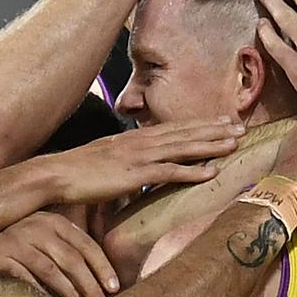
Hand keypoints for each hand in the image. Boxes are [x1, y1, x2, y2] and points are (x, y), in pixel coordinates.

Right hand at [0, 212, 117, 296]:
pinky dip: (41, 294)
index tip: (115, 288)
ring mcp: (15, 239)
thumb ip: (71, 249)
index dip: (103, 268)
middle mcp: (36, 226)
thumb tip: (108, 276)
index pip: (86, 245)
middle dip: (89, 285)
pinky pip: (25, 278)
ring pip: (51, 270)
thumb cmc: (21, 250)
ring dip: (70, 293)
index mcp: (54, 221)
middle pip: (72, 259)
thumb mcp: (48, 240)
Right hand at [48, 119, 244, 205]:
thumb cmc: (77, 171)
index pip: (174, 128)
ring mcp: (139, 157)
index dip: (200, 125)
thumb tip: (139, 168)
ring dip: (211, 146)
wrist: (55, 174)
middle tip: (241, 127)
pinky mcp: (134, 175)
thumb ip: (126, 160)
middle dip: (214, 130)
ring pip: (183, 148)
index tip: (222, 122)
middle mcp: (141, 142)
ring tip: (235, 144)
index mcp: (135, 138)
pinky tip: (212, 172)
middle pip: (185, 133)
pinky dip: (192, 171)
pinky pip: (169, 173)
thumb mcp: (107, 159)